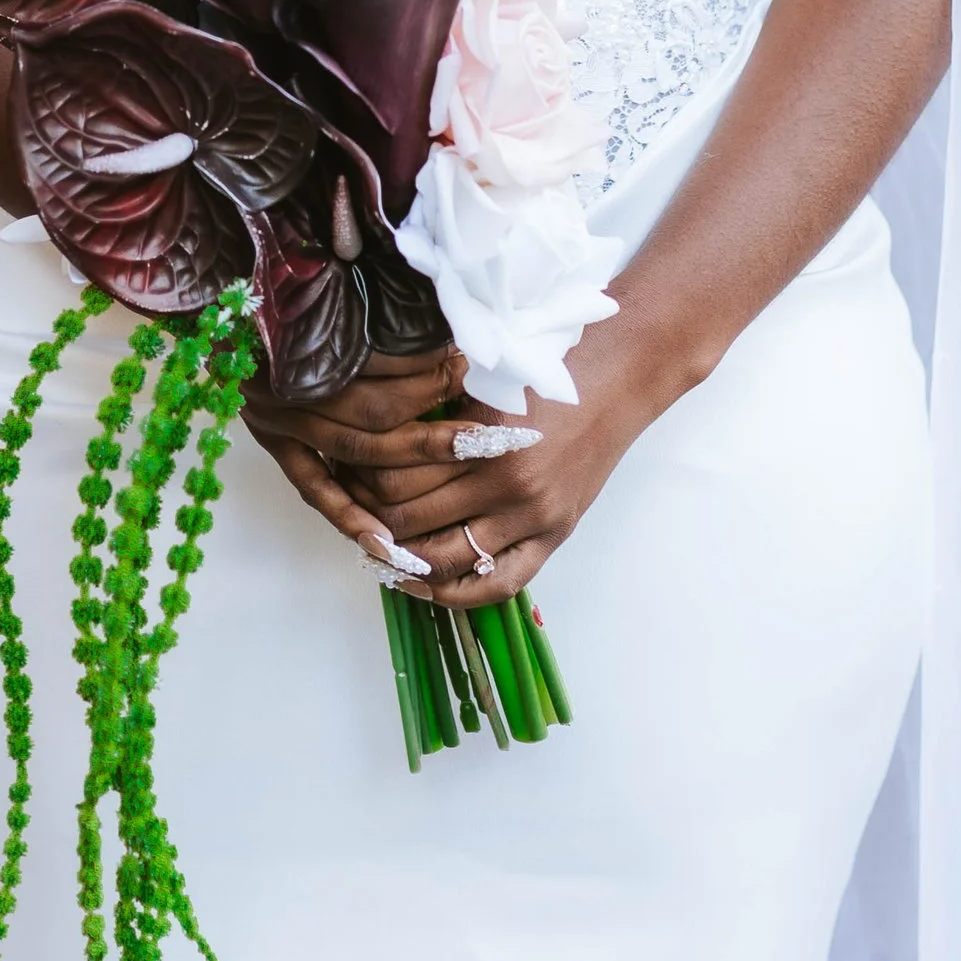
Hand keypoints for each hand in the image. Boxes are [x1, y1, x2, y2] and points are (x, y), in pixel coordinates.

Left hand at [243, 318, 667, 603]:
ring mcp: (531, 515)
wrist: (618, 378)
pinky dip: (453, 594)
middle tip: (350, 512)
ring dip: (402, 559)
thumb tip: (371, 440)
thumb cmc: (546, 367)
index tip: (342, 476)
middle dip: (371, 519)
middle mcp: (503, 482)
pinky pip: (497, 585)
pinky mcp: (553, 535)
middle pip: (409, 520)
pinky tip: (424, 585)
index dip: (357, 482)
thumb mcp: (483, 378)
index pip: (393, 478)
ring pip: (443, 557)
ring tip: (379, 549)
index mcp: (478, 437)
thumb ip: (434, 411)